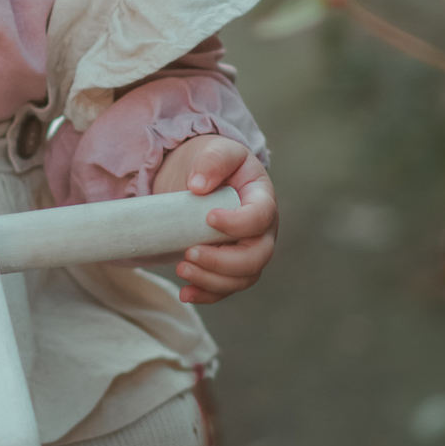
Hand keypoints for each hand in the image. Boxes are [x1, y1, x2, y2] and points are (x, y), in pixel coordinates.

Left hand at [151, 134, 276, 306]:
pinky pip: (226, 288)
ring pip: (242, 278)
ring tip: (181, 268)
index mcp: (262, 198)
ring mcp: (249, 251)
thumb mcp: (215, 150)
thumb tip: (198, 186)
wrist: (204, 179)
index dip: (238, 223)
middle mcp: (262, 230)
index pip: (261, 216)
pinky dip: (207, 295)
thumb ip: (212, 161)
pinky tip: (185, 293)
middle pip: (257, 256)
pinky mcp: (232, 267)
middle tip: (189, 252)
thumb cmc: (214, 164)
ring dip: (212, 280)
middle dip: (223, 261)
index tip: (208, 217)